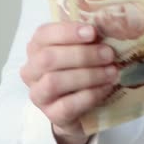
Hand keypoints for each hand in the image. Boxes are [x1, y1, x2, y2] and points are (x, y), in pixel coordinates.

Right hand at [20, 22, 117, 143]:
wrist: (79, 111)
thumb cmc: (80, 73)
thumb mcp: (83, 52)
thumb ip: (89, 40)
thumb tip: (111, 27)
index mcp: (37, 48)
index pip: (44, 34)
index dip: (67, 32)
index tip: (92, 32)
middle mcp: (32, 71)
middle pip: (48, 58)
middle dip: (82, 55)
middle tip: (109, 54)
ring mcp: (39, 95)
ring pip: (55, 82)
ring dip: (88, 75)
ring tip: (112, 72)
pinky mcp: (52, 115)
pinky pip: (68, 105)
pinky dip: (91, 95)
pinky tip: (107, 88)